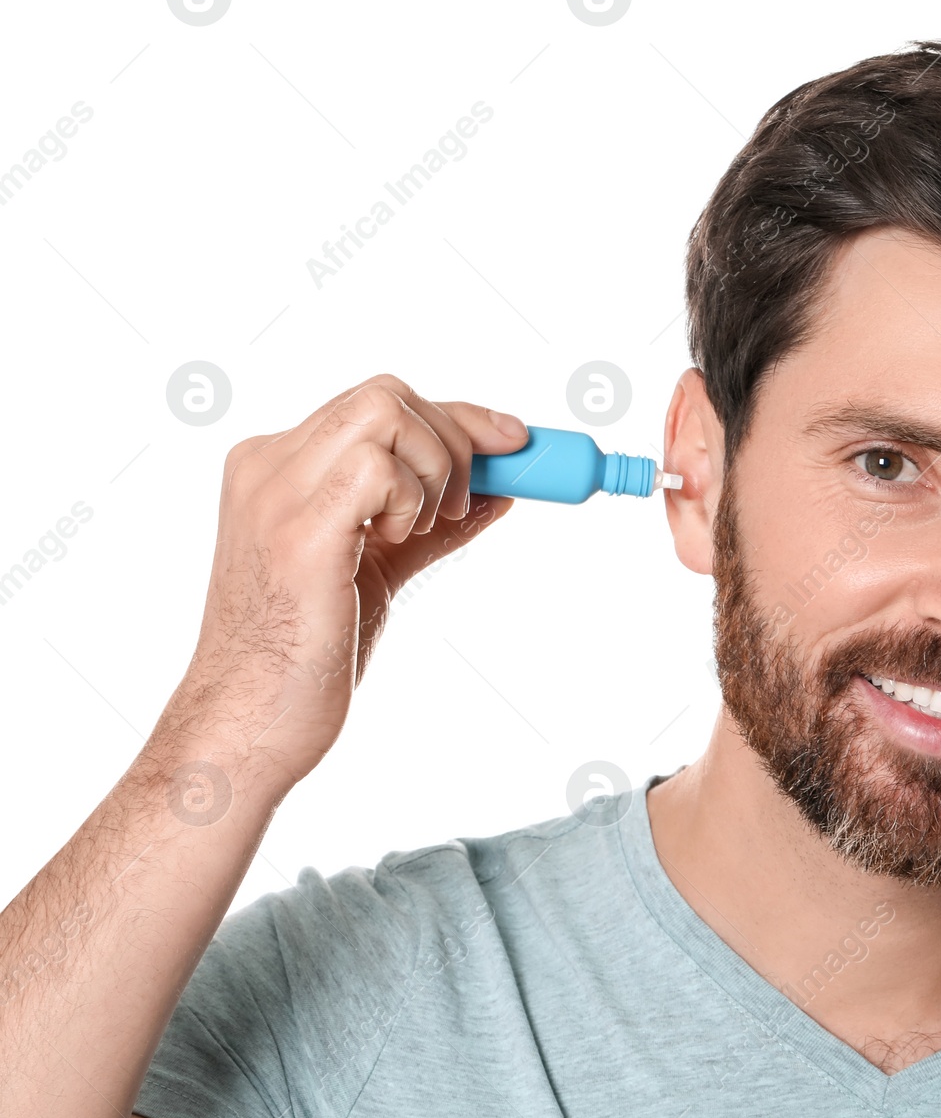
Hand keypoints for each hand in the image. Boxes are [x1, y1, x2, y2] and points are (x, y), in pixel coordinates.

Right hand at [167, 374, 527, 790]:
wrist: (250, 723)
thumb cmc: (303, 657)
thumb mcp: (378, 571)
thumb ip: (429, 528)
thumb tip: (498, 495)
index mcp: (276, 468)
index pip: (378, 405)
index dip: (456, 417)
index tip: (513, 440)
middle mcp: (268, 466)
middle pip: (387, 394)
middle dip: (457, 437)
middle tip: (463, 505)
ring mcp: (276, 494)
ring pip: (385, 412)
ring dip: (435, 469)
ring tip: (416, 532)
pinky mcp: (299, 534)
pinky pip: (377, 467)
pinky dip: (410, 496)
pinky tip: (393, 542)